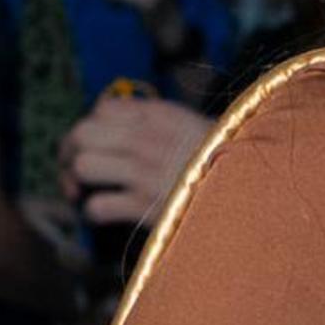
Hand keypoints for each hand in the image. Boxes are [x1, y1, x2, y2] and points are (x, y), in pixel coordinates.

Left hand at [61, 92, 210, 227]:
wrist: (255, 188)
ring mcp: (144, 172)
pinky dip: (94, 213)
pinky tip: (105, 214)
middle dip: (68, 153)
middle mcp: (146, 138)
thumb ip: (156, 119)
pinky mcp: (145, 206)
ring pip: (83, 167)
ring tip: (82, 193)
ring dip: (76, 183)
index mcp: (158, 114)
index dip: (90, 127)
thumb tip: (115, 120)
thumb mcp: (193, 123)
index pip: (101, 110)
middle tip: (73, 171)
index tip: (94, 145)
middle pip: (81, 135)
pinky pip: (97, 207)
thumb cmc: (225, 159)